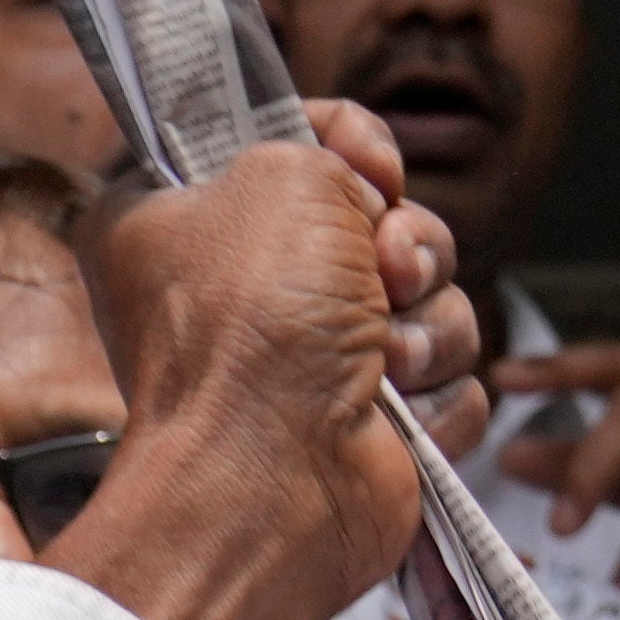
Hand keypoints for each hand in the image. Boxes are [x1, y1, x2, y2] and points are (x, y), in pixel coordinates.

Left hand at [53, 104, 468, 619]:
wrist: (270, 479)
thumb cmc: (251, 327)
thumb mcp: (282, 176)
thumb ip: (324, 152)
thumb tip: (357, 192)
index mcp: (175, 222)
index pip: (283, 141)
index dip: (344, 141)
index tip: (368, 165)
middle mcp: (238, 293)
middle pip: (379, 225)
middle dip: (409, 243)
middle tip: (389, 270)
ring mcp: (304, 365)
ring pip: (427, 303)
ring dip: (429, 323)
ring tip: (389, 358)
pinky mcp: (366, 427)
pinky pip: (444, 382)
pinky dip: (433, 397)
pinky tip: (394, 414)